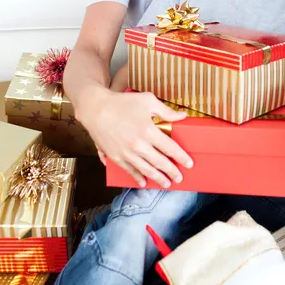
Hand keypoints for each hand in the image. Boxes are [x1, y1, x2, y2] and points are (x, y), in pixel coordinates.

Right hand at [77, 87, 192, 187]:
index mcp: (148, 131)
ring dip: (158, 178)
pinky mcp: (115, 157)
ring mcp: (126, 153)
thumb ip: (166, 111)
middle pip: (160, 162)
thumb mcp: (147, 100)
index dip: (181, 157)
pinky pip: (129, 170)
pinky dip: (137, 178)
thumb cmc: (122, 102)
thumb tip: (182, 116)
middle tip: (180, 178)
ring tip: (166, 184)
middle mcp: (138, 145)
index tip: (189, 164)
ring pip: (146, 170)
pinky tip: (143, 182)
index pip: (170, 148)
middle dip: (172, 172)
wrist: (95, 109)